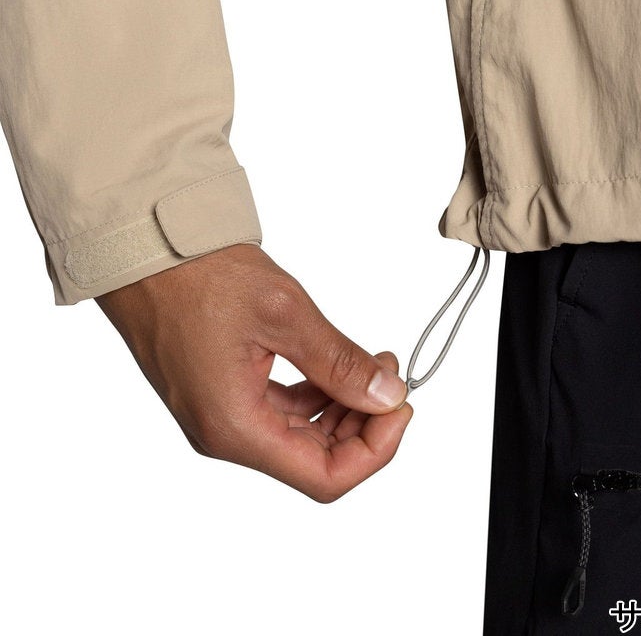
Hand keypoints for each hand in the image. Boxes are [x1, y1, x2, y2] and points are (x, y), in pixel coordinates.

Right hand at [95, 244, 413, 502]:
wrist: (148, 254)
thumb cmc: (199, 276)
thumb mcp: (285, 314)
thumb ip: (340, 362)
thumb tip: (387, 395)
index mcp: (234, 426)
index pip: (324, 477)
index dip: (375, 450)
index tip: (401, 407)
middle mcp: (224, 434)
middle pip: (316, 460)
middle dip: (364, 423)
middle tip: (390, 376)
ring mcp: (220, 416)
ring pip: (300, 438)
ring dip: (343, 408)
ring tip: (369, 364)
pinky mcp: (222, 395)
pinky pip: (281, 414)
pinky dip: (317, 397)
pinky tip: (335, 367)